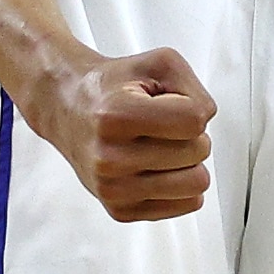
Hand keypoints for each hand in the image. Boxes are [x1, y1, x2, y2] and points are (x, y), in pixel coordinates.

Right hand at [29, 49, 213, 222]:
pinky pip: (186, 204)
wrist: (68, 108)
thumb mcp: (158, 64)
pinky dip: (180, 184)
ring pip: (197, 185)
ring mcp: (113, 189)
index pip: (195, 121)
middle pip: (198, 153)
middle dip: (189, 135)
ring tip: (161, 147)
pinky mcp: (120, 210)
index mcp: (115, 116)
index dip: (191, 107)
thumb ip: (194, 87)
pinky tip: (156, 168)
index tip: (167, 104)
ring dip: (187, 163)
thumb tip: (205, 123)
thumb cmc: (114, 87)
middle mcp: (109, 158)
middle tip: (162, 127)